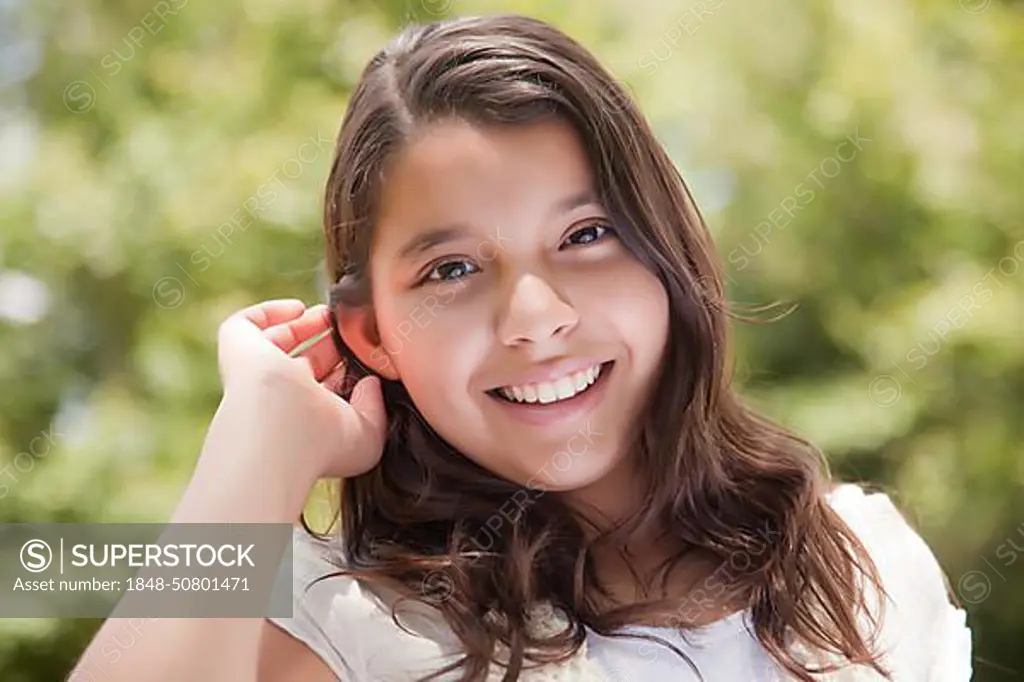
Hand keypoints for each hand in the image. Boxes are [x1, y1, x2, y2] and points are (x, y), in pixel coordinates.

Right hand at [214, 299, 386, 480]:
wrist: (281, 435)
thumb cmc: (323, 445)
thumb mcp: (366, 434)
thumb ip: (374, 407)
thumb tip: (371, 383)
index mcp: (306, 419)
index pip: (324, 388)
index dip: (344, 369)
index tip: (367, 355)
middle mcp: (279, 398)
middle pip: (302, 363)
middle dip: (328, 344)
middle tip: (350, 330)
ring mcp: (256, 374)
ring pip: (277, 344)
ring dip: (305, 325)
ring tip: (331, 315)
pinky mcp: (238, 350)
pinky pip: (246, 325)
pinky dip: (270, 312)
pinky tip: (298, 309)